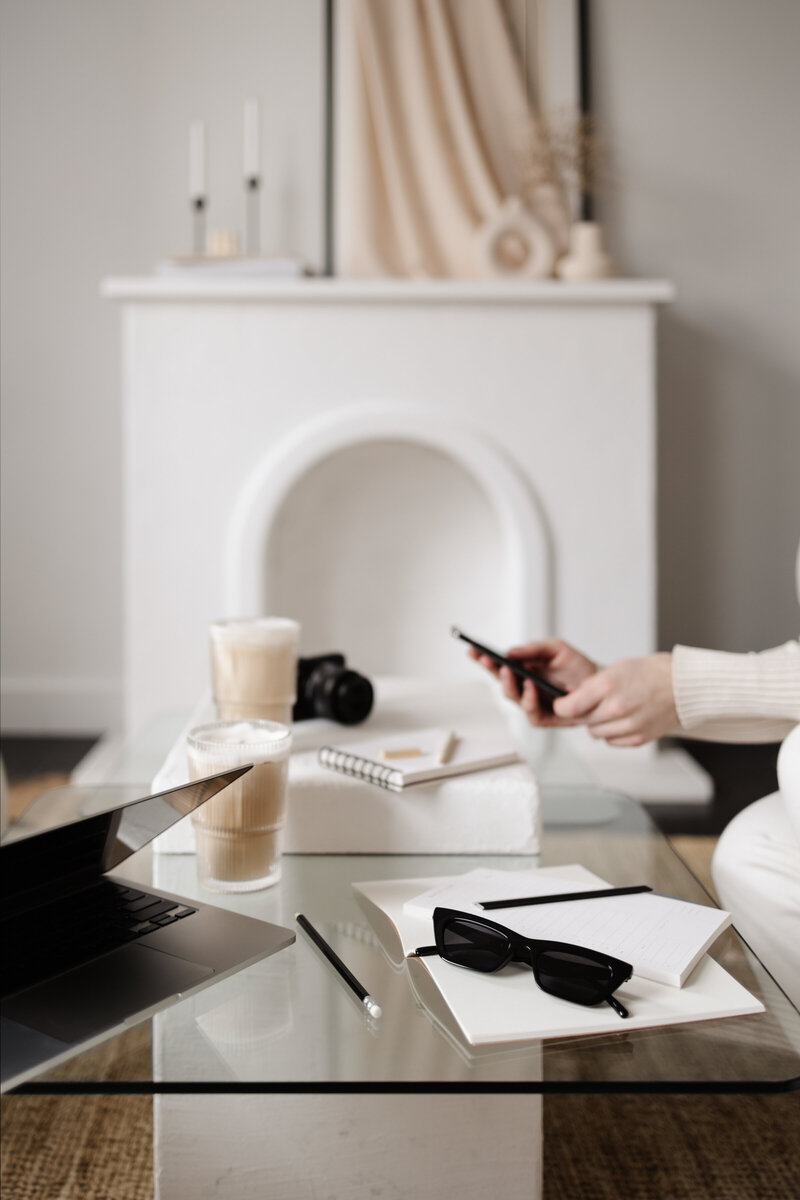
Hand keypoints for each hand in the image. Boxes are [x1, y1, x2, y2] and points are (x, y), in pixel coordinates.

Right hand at [468, 638, 596, 726]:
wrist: (601, 684)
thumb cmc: (577, 666)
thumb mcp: (556, 648)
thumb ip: (533, 649)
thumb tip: (510, 652)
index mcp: (524, 670)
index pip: (498, 665)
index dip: (484, 659)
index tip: (472, 650)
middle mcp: (525, 688)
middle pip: (500, 681)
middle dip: (492, 670)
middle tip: (488, 660)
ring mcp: (533, 703)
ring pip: (512, 697)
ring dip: (509, 684)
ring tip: (511, 672)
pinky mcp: (544, 718)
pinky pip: (530, 712)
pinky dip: (529, 699)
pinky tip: (531, 688)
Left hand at [551, 653, 677, 745]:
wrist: (684, 686)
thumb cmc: (653, 673)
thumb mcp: (617, 668)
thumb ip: (592, 684)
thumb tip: (571, 696)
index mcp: (608, 686)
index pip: (569, 707)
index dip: (562, 706)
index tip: (562, 704)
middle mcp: (617, 708)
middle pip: (582, 721)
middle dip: (583, 712)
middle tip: (594, 702)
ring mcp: (629, 725)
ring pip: (595, 733)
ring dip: (598, 724)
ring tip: (611, 710)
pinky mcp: (639, 738)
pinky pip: (612, 741)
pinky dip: (613, 733)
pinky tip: (623, 719)